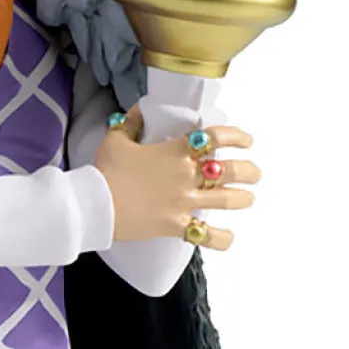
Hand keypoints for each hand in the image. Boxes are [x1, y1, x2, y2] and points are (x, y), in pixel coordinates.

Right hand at [92, 106, 259, 248]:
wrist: (95, 204)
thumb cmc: (105, 170)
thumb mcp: (116, 138)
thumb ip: (131, 122)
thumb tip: (139, 110)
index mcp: (176, 151)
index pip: (216, 137)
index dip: (237, 136)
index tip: (246, 141)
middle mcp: (187, 175)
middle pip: (232, 170)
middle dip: (249, 171)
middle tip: (253, 174)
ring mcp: (184, 202)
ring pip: (228, 200)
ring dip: (243, 198)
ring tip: (247, 198)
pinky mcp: (176, 226)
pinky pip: (207, 236)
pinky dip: (221, 238)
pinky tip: (228, 237)